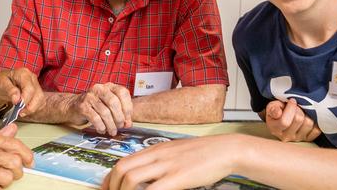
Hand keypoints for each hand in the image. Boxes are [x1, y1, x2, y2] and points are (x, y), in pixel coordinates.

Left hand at [0, 68, 44, 116]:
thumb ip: (9, 90)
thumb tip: (17, 98)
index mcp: (23, 73)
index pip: (30, 89)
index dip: (25, 99)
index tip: (17, 105)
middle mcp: (32, 78)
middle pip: (38, 95)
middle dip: (29, 107)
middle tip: (19, 112)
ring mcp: (36, 85)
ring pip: (41, 100)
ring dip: (32, 109)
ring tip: (20, 112)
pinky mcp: (37, 93)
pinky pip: (40, 103)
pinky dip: (33, 109)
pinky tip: (25, 110)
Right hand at [69, 82, 132, 135]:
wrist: (73, 106)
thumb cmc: (94, 106)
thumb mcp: (109, 105)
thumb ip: (120, 112)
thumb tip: (128, 124)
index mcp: (109, 86)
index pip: (122, 93)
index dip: (128, 107)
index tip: (128, 120)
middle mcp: (99, 88)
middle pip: (113, 102)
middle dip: (119, 117)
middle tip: (120, 126)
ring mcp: (90, 96)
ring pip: (105, 112)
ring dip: (111, 125)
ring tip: (112, 131)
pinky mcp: (82, 106)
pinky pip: (95, 118)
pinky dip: (101, 126)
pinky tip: (102, 130)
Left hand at [103, 134, 237, 189]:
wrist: (226, 149)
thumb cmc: (204, 154)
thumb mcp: (177, 153)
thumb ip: (161, 161)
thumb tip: (147, 176)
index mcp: (156, 149)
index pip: (123, 161)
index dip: (110, 178)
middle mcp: (157, 154)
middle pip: (122, 169)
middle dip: (111, 186)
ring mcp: (166, 165)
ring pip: (131, 179)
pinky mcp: (178, 177)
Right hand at [265, 98, 320, 141]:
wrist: (283, 117)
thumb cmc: (278, 110)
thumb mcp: (272, 107)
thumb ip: (273, 109)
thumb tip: (278, 113)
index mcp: (274, 129)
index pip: (284, 121)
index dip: (290, 108)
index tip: (292, 100)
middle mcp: (286, 137)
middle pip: (298, 120)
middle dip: (299, 109)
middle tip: (297, 105)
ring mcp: (298, 139)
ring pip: (308, 124)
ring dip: (307, 114)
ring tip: (302, 111)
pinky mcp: (307, 139)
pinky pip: (316, 130)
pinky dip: (315, 122)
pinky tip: (308, 117)